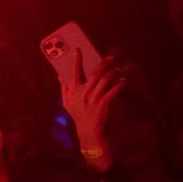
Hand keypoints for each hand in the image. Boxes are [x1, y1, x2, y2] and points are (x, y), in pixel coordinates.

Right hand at [60, 50, 128, 166]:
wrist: (88, 132)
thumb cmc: (78, 116)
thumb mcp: (67, 103)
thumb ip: (64, 89)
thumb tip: (60, 75)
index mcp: (73, 91)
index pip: (74, 72)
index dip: (76, 60)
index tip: (78, 50)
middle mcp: (83, 93)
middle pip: (95, 73)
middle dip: (103, 63)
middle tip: (110, 58)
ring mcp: (93, 99)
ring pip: (105, 80)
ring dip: (113, 73)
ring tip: (117, 70)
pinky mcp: (103, 104)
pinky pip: (113, 90)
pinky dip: (119, 84)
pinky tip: (123, 81)